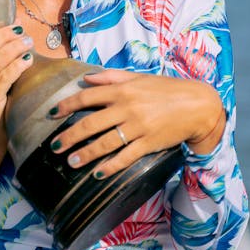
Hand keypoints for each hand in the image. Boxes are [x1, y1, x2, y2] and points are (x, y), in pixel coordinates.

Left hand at [47, 69, 225, 178]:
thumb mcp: (138, 77)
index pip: (87, 97)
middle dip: (70, 136)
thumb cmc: (166, 90)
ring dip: (85, 154)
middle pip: (90, 123)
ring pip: (105, 142)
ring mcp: (138, 127)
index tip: (52, 114)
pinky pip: (125, 157)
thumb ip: (111, 76)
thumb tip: (86, 79)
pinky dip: (110, 166)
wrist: (197, 105)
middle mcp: (127, 107)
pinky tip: (97, 173)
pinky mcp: (149, 143)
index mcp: (122, 90)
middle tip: (54, 146)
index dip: (67, 105)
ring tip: (71, 162)